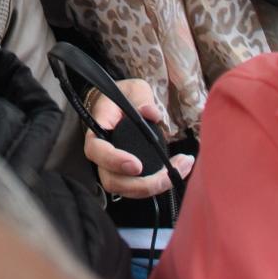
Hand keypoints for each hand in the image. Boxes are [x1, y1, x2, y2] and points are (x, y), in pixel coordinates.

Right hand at [81, 77, 194, 198]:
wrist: (123, 105)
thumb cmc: (125, 96)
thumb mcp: (134, 89)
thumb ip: (142, 98)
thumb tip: (151, 113)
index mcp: (98, 129)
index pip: (96, 150)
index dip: (113, 161)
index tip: (136, 165)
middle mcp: (102, 154)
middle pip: (112, 181)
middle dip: (141, 185)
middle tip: (167, 175)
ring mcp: (114, 167)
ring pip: (126, 189)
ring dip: (155, 187)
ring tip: (181, 168)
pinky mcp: (128, 174)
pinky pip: (139, 187)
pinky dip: (159, 184)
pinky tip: (179, 170)